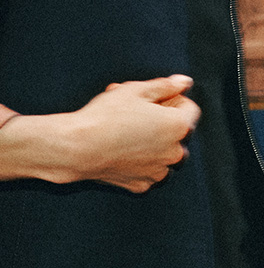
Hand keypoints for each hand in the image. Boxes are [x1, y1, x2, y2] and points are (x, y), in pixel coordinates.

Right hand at [0, 76, 199, 192]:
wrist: (78, 148)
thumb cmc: (105, 117)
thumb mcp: (136, 90)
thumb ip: (166, 85)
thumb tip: (184, 82)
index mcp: (178, 126)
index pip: (190, 109)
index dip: (171, 99)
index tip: (152, 99)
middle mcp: (175, 152)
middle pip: (179, 133)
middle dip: (162, 121)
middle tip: (135, 112)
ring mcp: (158, 172)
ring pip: (165, 155)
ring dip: (154, 143)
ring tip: (128, 131)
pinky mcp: (141, 185)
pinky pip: (148, 171)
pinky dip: (140, 162)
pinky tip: (121, 150)